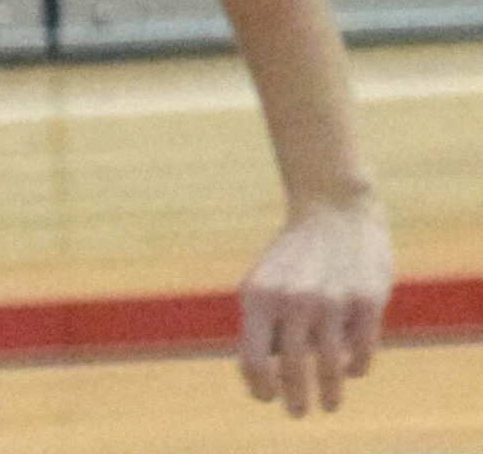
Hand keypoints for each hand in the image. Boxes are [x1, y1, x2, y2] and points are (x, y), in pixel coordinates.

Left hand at [238, 191, 392, 414]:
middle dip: (296, 399)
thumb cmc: (294, 257)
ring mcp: (331, 301)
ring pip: (330, 369)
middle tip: (298, 412)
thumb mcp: (265, 282)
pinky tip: (350, 368)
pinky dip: (355, 366)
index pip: (254, 360)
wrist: (333, 208)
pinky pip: (361, 353)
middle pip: (293, 372)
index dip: (260, 387)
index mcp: (260, 295)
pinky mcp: (365, 301)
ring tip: (329, 404)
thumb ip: (263, 326)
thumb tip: (265, 379)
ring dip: (329, 394)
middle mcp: (293, 299)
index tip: (268, 397)